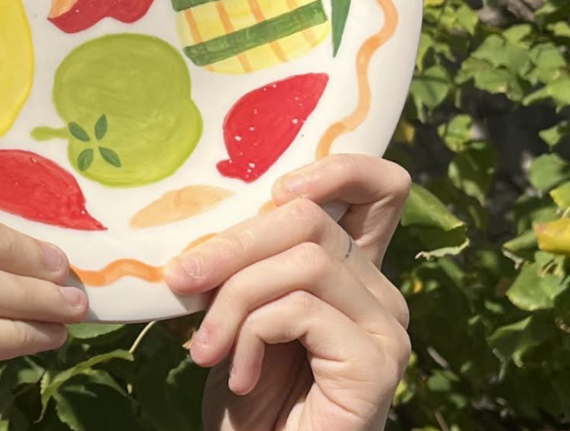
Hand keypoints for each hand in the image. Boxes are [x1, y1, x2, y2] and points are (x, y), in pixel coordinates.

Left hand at [164, 155, 411, 430]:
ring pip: (302, 261)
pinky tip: (237, 375)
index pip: (380, 188)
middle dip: (234, 244)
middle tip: (182, 279)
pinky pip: (299, 309)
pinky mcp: (377, 363)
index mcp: (354, 273)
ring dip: (234, 297)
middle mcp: (382, 293)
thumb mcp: (239, 313)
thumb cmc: (249, 400)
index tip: (272, 193)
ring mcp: (387, 328)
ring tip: (206, 346)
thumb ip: (247, 263)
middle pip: (312, 218)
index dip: (336, 169)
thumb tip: (205, 213)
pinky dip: (251, 334)